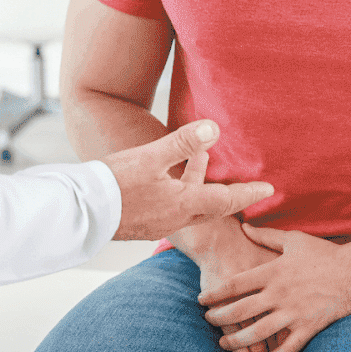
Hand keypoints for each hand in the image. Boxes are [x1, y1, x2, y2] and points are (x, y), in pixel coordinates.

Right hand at [101, 121, 272, 241]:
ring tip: (201, 158)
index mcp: (183, 205)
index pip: (226, 200)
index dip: (249, 193)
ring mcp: (157, 223)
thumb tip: (214, 128)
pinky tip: (168, 178)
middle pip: (211, 207)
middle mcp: (175, 218)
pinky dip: (180, 191)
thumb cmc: (114, 184)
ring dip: (199, 184)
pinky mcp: (141, 223)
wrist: (80, 212)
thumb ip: (182, 143)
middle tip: (245, 185)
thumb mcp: (150, 157)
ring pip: (189, 206)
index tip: (270, 190)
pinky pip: (172, 208)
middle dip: (228, 194)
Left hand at [197, 225, 350, 351]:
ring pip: (259, 332)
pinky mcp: (309, 327)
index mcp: (273, 272)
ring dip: (238, 342)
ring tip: (224, 344)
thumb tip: (245, 226)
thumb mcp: (293, 239)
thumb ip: (266, 236)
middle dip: (220, 318)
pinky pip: (286, 349)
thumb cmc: (324, 253)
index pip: (235, 285)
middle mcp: (279, 294)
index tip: (202, 301)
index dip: (215, 295)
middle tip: (208, 322)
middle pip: (241, 310)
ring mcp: (294, 312)